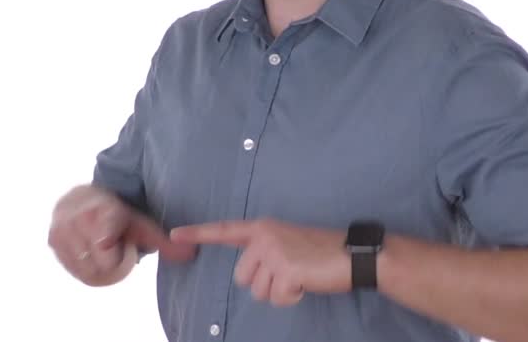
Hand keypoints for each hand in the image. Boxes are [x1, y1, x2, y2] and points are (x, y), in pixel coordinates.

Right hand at [48, 185, 195, 286]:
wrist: (81, 199)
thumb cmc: (117, 215)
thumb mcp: (141, 224)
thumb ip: (165, 241)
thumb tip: (192, 252)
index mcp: (104, 210)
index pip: (104, 234)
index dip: (110, 243)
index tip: (109, 243)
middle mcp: (80, 217)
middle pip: (99, 260)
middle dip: (111, 260)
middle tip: (115, 246)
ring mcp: (63, 229)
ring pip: (85, 268)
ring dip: (97, 265)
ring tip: (102, 248)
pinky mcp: (52, 240)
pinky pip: (72, 269)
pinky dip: (82, 267)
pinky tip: (89, 253)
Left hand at [170, 219, 350, 306]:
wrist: (354, 254)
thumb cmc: (323, 251)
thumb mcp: (289, 242)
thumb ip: (266, 252)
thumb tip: (252, 274)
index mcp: (263, 228)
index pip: (224, 230)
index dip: (197, 233)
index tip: (174, 234)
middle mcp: (263, 237)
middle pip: (242, 278)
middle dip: (265, 284)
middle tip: (291, 272)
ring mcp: (273, 253)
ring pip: (258, 292)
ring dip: (279, 292)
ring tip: (301, 276)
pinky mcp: (285, 270)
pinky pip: (277, 299)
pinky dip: (292, 298)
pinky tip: (307, 283)